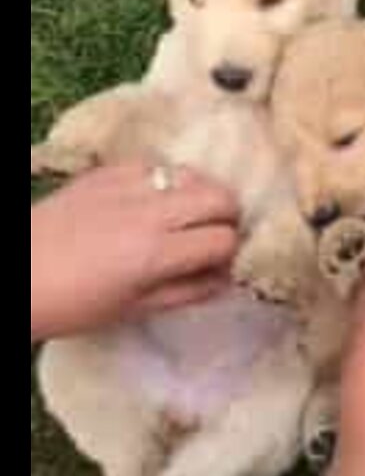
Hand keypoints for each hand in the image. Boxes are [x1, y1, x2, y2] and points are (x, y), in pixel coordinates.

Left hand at [30, 162, 238, 340]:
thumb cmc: (73, 305)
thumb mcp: (134, 309)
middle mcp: (148, 212)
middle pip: (219, 196)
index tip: (222, 264)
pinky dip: (166, 181)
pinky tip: (154, 199)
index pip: (223, 240)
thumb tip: (226, 278)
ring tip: (188, 214)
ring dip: (201, 195)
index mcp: (155, 253)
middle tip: (215, 234)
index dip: (230, 253)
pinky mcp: (105, 172)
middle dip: (228, 217)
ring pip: (192, 174)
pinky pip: (155, 165)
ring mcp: (126, 186)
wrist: (13, 275)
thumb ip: (187, 292)